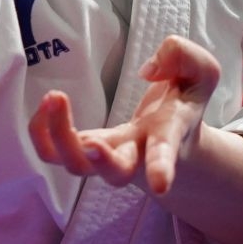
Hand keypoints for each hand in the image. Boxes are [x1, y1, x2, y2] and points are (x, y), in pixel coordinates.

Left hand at [28, 34, 221, 198]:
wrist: (174, 135)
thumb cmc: (184, 101)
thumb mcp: (201, 72)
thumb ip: (185, 58)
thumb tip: (148, 69)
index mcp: (168, 134)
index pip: (165, 151)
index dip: (162, 167)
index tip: (160, 185)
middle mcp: (136, 153)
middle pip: (117, 173)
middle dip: (102, 161)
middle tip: (89, 141)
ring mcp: (107, 155)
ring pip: (78, 166)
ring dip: (60, 136)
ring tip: (54, 97)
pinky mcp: (83, 149)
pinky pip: (53, 153)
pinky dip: (42, 134)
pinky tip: (44, 106)